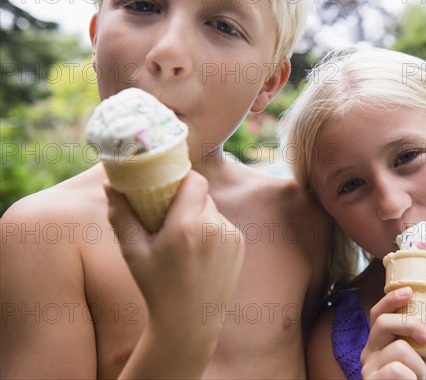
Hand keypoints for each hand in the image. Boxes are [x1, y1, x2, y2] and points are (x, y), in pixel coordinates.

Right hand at [105, 171, 244, 333]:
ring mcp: (231, 235)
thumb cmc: (156, 288)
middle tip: (168, 216)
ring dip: (198, 215)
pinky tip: (198, 252)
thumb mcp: (133, 253)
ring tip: (182, 241)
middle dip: (185, 199)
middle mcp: (214, 226)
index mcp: (187, 225)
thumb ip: (121, 216)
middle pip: (201, 194)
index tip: (166, 187)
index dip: (181, 179)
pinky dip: (211, 229)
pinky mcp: (240, 244)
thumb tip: (110, 185)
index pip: (194, 179)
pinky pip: (222, 224)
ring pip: (212, 209)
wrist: (190, 322)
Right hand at [360, 287, 425, 379]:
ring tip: (418, 378)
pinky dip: (413, 378)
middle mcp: (369, 351)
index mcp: (380, 341)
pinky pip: (398, 370)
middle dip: (411, 326)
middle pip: (383, 323)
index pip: (378, 313)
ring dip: (419, 365)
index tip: (410, 291)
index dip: (391, 300)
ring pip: (398, 349)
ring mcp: (368, 368)